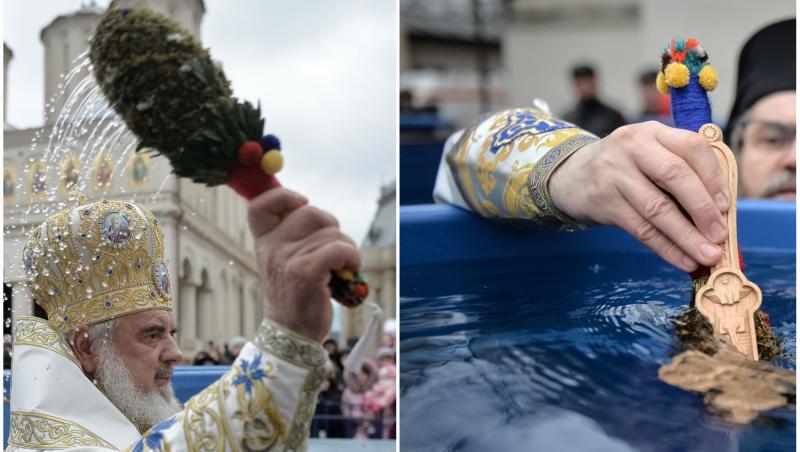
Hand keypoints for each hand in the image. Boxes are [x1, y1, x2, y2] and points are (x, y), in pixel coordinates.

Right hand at [248, 188, 360, 341]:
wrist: (292, 335)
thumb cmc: (296, 296)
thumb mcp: (284, 263)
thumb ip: (292, 237)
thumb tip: (313, 211)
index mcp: (264, 242)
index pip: (260, 205)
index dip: (283, 196)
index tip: (301, 202)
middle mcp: (272, 247)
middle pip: (312, 213)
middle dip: (332, 227)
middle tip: (335, 250)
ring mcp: (288, 259)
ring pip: (333, 234)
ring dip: (347, 250)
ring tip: (342, 268)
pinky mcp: (307, 271)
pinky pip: (339, 249)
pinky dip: (352, 258)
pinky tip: (350, 271)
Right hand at [549, 121, 729, 271]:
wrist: (570, 176)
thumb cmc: (624, 168)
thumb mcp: (649, 154)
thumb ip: (681, 170)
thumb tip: (720, 213)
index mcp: (652, 132)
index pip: (692, 147)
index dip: (713, 177)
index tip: (725, 206)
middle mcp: (632, 147)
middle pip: (675, 176)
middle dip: (702, 209)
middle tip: (720, 236)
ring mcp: (614, 174)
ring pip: (657, 208)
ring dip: (687, 236)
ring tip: (707, 256)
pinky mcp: (603, 201)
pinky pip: (641, 229)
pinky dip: (666, 248)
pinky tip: (683, 260)